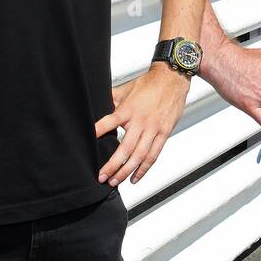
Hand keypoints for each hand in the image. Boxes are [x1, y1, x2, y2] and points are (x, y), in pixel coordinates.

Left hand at [95, 65, 191, 186]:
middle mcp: (141, 121)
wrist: (172, 79)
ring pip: (139, 156)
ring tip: (115, 181)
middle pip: (124, 149)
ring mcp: (153, 129)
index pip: (109, 122)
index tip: (88, 142)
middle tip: (102, 176)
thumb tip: (95, 106)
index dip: (98, 132)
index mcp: (128, 110)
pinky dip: (143, 169)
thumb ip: (111, 100)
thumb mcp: (126, 89)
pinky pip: (153, 155)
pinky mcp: (164, 133)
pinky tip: (135, 177)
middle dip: (112, 166)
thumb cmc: (149, 84)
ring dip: (126, 171)